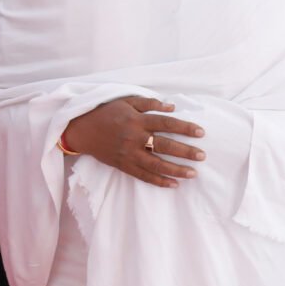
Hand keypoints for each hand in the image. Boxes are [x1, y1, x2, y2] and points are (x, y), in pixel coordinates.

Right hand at [61, 96, 204, 188]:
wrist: (82, 130)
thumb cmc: (105, 113)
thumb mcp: (125, 101)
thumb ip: (149, 103)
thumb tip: (172, 107)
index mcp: (136, 120)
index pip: (165, 124)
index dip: (184, 128)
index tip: (201, 132)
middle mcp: (134, 137)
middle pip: (164, 146)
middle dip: (185, 152)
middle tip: (202, 156)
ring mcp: (128, 153)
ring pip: (156, 164)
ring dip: (176, 170)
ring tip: (193, 173)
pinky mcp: (123, 165)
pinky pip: (143, 175)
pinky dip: (158, 181)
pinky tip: (174, 184)